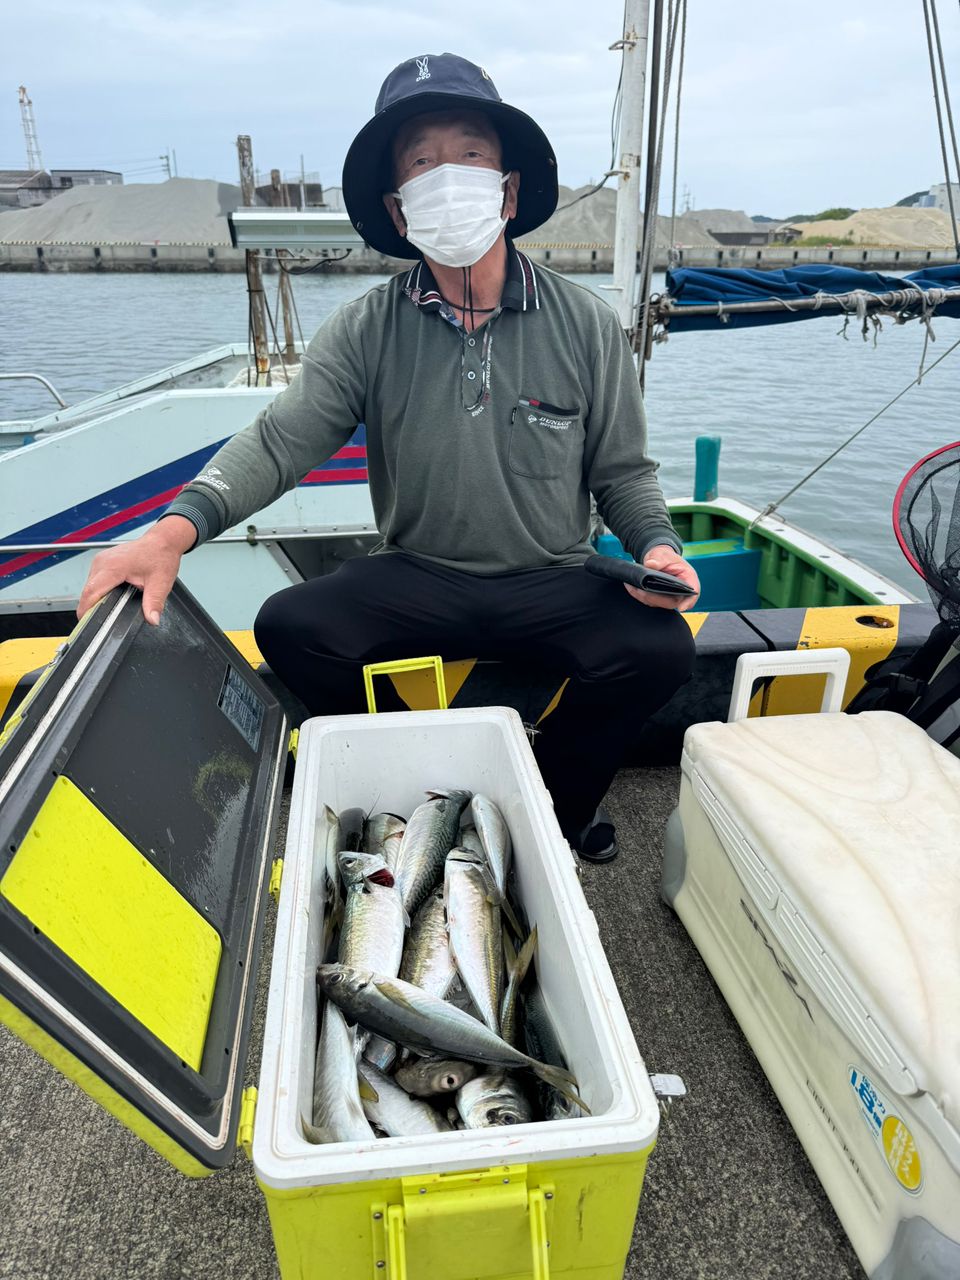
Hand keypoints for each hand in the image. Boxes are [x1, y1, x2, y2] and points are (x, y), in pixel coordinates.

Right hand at [75, 515, 196, 624]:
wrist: (162, 541)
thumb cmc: (160, 556)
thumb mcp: (160, 583)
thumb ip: (154, 603)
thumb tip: (152, 619)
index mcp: (113, 566)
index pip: (91, 591)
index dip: (86, 609)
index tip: (87, 623)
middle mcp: (103, 562)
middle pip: (88, 590)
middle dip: (91, 607)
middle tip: (102, 622)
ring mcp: (100, 560)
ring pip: (89, 586)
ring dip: (96, 599)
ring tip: (109, 609)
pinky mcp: (102, 562)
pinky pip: (94, 580)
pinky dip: (99, 591)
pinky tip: (111, 596)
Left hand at [624, 544, 700, 611]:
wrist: (657, 558)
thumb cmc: (664, 556)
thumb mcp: (662, 554)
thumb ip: (658, 559)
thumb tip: (651, 564)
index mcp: (688, 577)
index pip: (693, 591)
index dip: (689, 601)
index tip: (682, 607)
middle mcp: (681, 590)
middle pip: (673, 601)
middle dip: (656, 598)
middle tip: (641, 590)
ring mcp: (670, 596)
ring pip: (660, 603)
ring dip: (645, 597)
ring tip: (633, 587)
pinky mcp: (660, 599)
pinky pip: (650, 601)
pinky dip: (640, 596)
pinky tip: (632, 587)